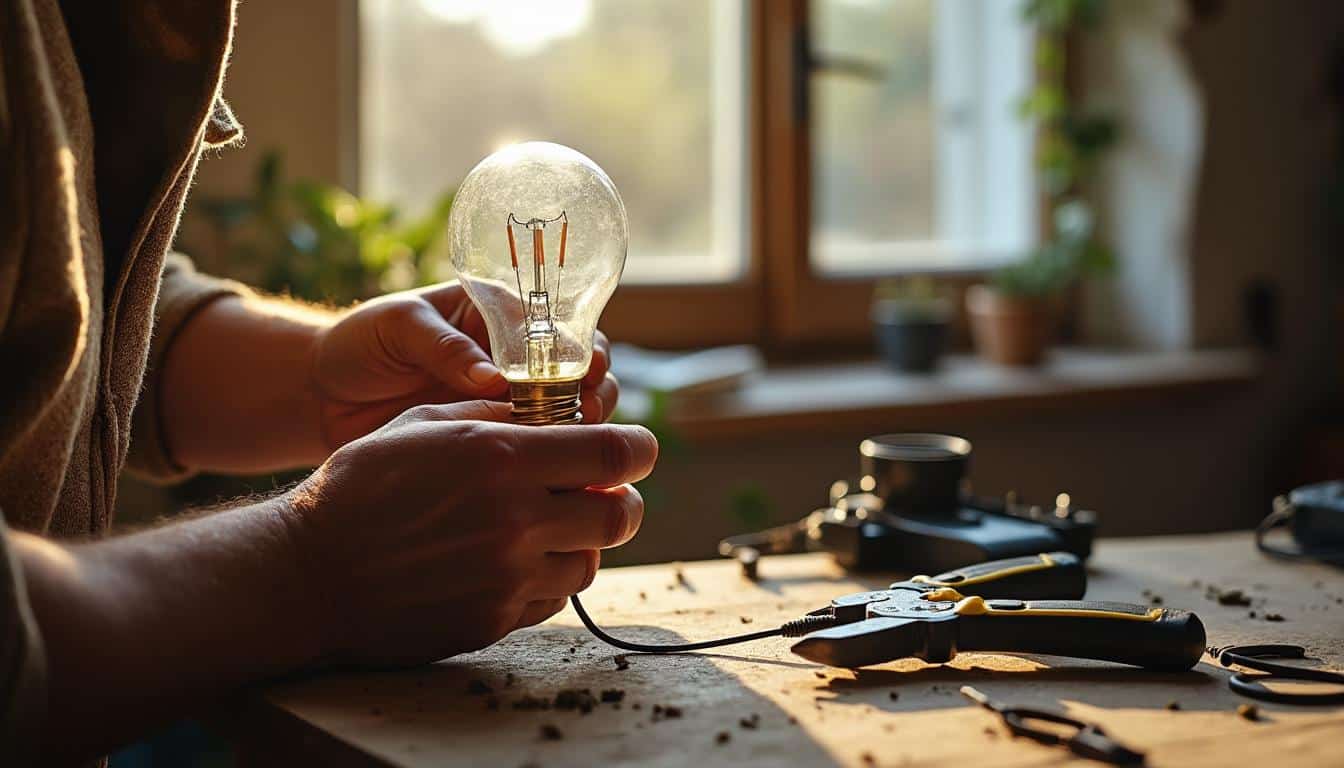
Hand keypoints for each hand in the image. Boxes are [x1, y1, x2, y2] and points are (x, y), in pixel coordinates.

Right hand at [281, 400, 656, 666]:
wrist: (307, 572)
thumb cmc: (361, 485)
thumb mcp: (424, 423)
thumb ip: (496, 413)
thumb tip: (555, 410)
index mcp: (503, 457)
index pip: (615, 455)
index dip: (638, 450)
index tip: (636, 450)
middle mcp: (516, 520)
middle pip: (622, 515)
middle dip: (621, 501)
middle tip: (600, 494)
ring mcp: (507, 577)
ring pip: (591, 562)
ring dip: (582, 543)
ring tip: (548, 529)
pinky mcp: (494, 620)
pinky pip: (550, 599)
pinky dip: (546, 579)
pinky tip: (513, 562)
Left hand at [310, 282, 619, 449]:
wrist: (319, 398)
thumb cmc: (359, 344)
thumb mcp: (399, 327)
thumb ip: (444, 346)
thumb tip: (492, 378)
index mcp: (496, 315)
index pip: (558, 324)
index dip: (582, 346)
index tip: (590, 367)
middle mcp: (512, 359)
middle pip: (580, 370)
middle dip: (593, 390)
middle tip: (585, 412)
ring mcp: (506, 404)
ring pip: (568, 413)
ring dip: (577, 428)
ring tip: (564, 442)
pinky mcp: (492, 444)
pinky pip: (534, 451)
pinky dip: (547, 460)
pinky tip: (548, 472)